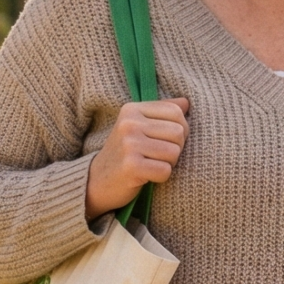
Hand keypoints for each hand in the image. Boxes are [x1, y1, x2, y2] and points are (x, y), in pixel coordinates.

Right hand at [86, 98, 189, 218]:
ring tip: (150, 164)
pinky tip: (146, 176)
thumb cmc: (124, 153)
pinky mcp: (131, 166)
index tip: (163, 140)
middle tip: (156, 156)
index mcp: (132, 109)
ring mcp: (129, 144)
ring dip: (168, 164)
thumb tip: (186, 102)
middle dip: (175, 148)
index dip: (180, 129)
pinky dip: (161, 177)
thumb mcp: (138, 126)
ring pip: (174, 152)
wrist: (96, 181)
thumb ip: (161, 112)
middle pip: (179, 132)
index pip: (176, 112)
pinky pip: (165, 171)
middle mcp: (129, 124)